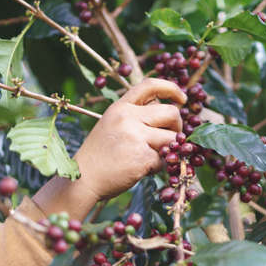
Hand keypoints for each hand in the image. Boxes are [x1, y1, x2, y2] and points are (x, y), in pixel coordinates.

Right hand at [75, 78, 186, 198]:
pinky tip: (141, 170)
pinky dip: (157, 167)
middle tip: (170, 139)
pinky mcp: (142, 157)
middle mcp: (128, 117)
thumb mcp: (112, 124)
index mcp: (121, 107)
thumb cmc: (100, 154)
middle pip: (172, 113)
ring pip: (173, 138)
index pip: (150, 85)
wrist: (82, 180)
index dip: (172, 88)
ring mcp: (135, 136)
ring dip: (168, 150)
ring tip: (150, 157)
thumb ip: (135, 116)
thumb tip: (168, 112)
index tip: (182, 99)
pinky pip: (164, 160)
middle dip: (178, 126)